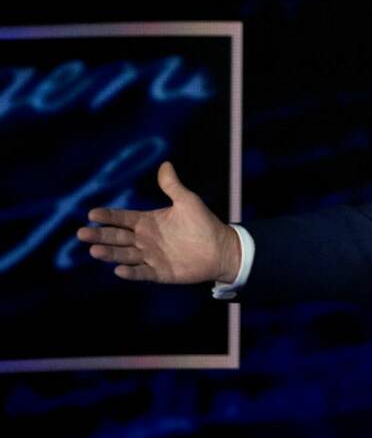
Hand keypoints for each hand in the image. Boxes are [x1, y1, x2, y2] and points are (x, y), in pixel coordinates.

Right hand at [76, 161, 240, 283]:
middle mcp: (145, 240)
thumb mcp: (188, 201)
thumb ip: (173, 186)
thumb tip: (165, 164)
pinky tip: (119, 270)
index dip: (107, 216)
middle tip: (82, 234)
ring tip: (94, 251)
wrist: (222, 249)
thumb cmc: (204, 223)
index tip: (92, 214)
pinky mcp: (160, 272)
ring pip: (125, 255)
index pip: (122, 218)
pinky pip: (142, 273)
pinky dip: (131, 272)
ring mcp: (151, 257)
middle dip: (100, 235)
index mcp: (147, 222)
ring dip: (110, 253)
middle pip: (117, 237)